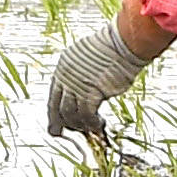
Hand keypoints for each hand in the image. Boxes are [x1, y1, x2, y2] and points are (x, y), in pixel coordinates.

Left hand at [45, 13, 173, 145]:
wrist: (123, 43)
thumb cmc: (112, 49)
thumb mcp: (88, 59)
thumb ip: (81, 74)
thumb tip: (84, 91)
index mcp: (63, 67)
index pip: (53, 95)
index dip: (54, 113)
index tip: (56, 124)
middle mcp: (65, 76)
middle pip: (56, 107)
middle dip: (60, 124)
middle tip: (64, 133)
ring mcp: (76, 84)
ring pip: (69, 114)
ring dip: (79, 124)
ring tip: (90, 127)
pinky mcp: (91, 92)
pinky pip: (86, 115)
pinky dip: (92, 123)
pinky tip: (99, 124)